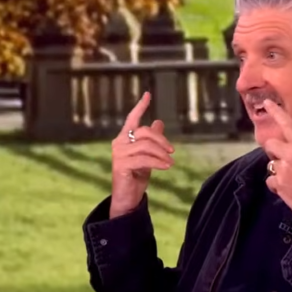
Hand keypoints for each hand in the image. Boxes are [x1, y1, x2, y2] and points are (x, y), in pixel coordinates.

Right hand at [110, 92, 174, 217]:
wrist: (128, 198)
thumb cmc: (136, 176)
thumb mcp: (148, 156)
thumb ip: (152, 141)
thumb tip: (159, 122)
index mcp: (124, 138)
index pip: (132, 119)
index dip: (140, 106)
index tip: (148, 94)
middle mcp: (119, 143)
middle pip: (144, 132)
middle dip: (161, 140)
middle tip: (172, 151)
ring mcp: (118, 154)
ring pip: (146, 146)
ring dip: (162, 154)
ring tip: (171, 162)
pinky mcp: (120, 165)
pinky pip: (144, 159)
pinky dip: (158, 162)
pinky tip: (166, 167)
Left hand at [261, 100, 291, 222]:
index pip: (287, 124)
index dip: (276, 112)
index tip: (266, 102)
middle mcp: (291, 155)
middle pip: (270, 144)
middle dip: (275, 151)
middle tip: (288, 161)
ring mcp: (283, 170)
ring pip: (270, 163)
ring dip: (278, 170)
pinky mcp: (278, 184)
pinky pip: (270, 180)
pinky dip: (276, 185)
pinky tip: (289, 189)